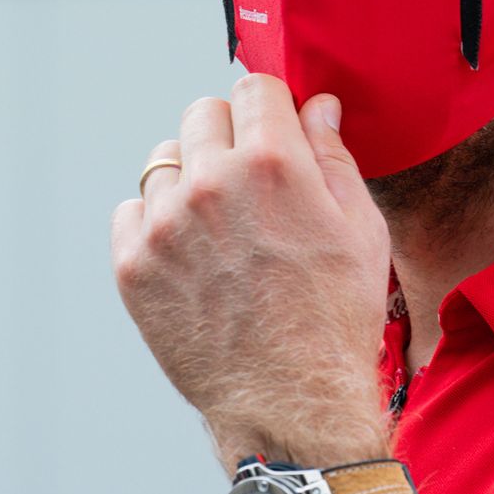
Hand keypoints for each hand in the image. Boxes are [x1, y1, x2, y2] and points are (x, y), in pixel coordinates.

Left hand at [111, 74, 393, 466]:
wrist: (292, 405)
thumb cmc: (337, 318)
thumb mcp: (361, 229)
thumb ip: (333, 156)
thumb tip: (316, 107)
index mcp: (271, 163)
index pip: (252, 87)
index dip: (269, 107)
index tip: (274, 131)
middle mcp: (209, 183)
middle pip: (202, 114)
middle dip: (228, 136)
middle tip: (250, 183)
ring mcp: (165, 225)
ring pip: (164, 162)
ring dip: (189, 180)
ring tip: (220, 227)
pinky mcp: (134, 266)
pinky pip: (132, 212)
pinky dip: (156, 223)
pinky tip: (191, 255)